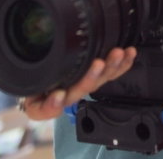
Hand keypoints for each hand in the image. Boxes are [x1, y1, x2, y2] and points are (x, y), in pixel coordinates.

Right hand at [0, 0, 136, 119]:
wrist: (28, 38)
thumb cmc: (10, 37)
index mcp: (31, 83)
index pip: (37, 106)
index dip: (48, 106)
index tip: (57, 96)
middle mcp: (53, 86)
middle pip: (73, 95)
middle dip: (88, 82)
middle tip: (96, 65)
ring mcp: (73, 79)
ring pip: (93, 85)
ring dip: (107, 71)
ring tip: (114, 55)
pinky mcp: (90, 69)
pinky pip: (107, 73)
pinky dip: (118, 66)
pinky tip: (125, 53)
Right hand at [19, 48, 137, 120]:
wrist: (40, 79)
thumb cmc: (36, 87)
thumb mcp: (33, 102)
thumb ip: (41, 109)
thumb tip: (57, 101)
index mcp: (63, 96)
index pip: (70, 96)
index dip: (74, 90)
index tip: (64, 92)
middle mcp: (78, 89)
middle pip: (91, 84)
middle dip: (98, 73)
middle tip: (100, 62)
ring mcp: (90, 79)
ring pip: (105, 75)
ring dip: (114, 65)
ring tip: (118, 54)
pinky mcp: (98, 71)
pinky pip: (114, 69)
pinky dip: (123, 62)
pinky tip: (130, 54)